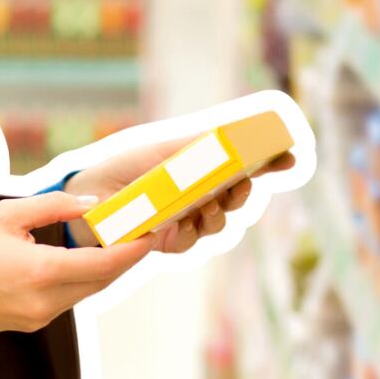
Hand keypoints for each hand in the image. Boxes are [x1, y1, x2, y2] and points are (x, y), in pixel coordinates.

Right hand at [0, 192, 153, 334]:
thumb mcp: (7, 215)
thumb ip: (52, 207)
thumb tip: (90, 204)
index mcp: (41, 272)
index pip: (105, 265)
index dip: (133, 250)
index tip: (151, 234)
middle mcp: (45, 301)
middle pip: (102, 281)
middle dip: (124, 259)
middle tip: (141, 234)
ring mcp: (38, 317)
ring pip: (86, 293)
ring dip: (103, 271)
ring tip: (116, 244)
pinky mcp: (30, 324)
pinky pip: (67, 301)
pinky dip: (80, 281)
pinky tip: (81, 262)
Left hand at [64, 135, 296, 253]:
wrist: (91, 193)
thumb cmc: (127, 167)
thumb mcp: (168, 152)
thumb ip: (203, 148)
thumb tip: (240, 136)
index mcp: (202, 170)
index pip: (243, 168)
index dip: (268, 164)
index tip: (288, 155)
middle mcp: (199, 196)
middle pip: (236, 199)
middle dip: (242, 193)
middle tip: (239, 185)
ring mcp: (186, 220)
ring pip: (218, 224)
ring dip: (216, 214)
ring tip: (204, 205)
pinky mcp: (167, 241)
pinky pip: (188, 242)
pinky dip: (185, 232)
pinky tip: (175, 224)